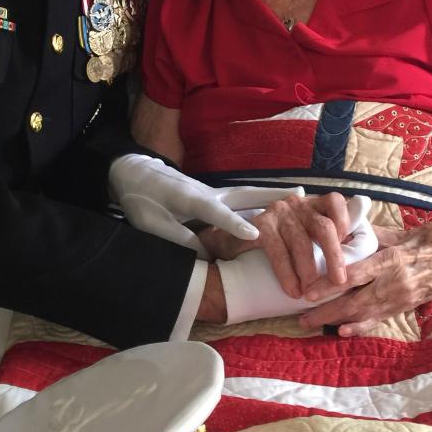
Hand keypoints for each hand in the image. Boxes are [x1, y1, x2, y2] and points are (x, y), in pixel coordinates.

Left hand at [109, 154, 302, 252]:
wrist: (132, 174)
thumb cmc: (141, 199)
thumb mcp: (151, 225)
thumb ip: (179, 240)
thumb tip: (208, 258)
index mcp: (190, 199)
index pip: (217, 214)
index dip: (236, 225)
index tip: (257, 235)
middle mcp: (207, 193)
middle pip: (244, 195)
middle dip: (271, 198)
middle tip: (300, 197)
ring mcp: (211, 193)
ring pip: (245, 196)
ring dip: (270, 198)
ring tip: (299, 199)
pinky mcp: (210, 196)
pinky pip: (239, 200)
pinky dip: (259, 202)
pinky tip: (272, 209)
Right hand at [212, 197, 377, 324]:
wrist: (233, 241)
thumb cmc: (279, 244)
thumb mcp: (304, 236)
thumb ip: (326, 242)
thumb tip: (354, 263)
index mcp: (312, 204)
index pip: (336, 203)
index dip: (346, 224)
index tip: (348, 249)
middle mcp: (296, 203)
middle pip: (323, 227)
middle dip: (334, 257)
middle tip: (338, 283)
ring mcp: (278, 212)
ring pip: (300, 241)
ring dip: (308, 271)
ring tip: (310, 293)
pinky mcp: (260, 224)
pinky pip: (277, 251)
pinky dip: (286, 274)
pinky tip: (291, 290)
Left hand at [298, 219, 431, 336]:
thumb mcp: (407, 231)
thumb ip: (376, 233)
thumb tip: (347, 227)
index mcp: (394, 260)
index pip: (355, 275)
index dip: (330, 285)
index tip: (308, 291)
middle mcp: (396, 283)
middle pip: (355, 301)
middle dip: (327, 310)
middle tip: (302, 316)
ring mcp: (402, 298)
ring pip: (364, 314)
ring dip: (337, 320)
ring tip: (312, 324)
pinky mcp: (407, 307)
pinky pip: (380, 319)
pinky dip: (361, 327)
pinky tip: (343, 332)